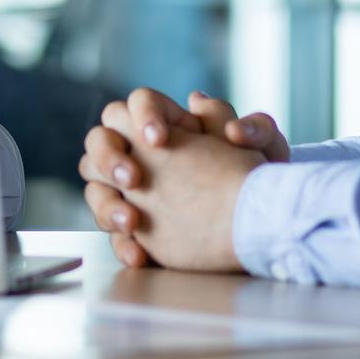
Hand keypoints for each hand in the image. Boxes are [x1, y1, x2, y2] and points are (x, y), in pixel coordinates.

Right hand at [79, 87, 289, 267]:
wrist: (262, 222)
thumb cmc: (261, 175)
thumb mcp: (262, 145)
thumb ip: (246, 124)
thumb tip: (207, 108)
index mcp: (169, 123)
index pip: (137, 103)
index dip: (142, 116)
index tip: (158, 138)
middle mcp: (142, 153)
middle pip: (100, 141)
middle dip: (108, 157)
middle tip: (134, 179)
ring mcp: (134, 192)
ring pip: (97, 188)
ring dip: (106, 204)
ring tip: (132, 222)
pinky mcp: (137, 228)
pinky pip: (115, 235)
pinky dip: (122, 245)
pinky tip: (139, 255)